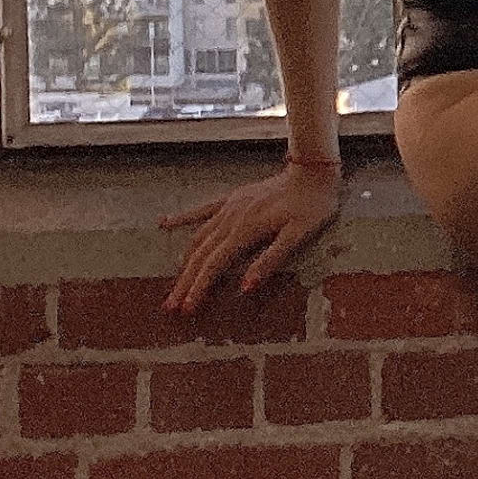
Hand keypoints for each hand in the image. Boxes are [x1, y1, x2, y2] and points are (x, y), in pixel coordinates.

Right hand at [157, 159, 346, 315]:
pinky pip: (201, 210)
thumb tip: (245, 287)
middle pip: (200, 256)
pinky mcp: (232, 198)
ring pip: (198, 238)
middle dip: (184, 282)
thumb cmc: (312, 206)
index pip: (214, 265)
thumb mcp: (299, 235)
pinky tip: (164, 224)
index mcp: (246, 230)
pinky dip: (182, 218)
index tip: (187, 309)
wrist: (313, 170)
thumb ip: (271, 260)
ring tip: (172, 284)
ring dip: (183, 262)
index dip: (199, 288)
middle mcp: (231, 218)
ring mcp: (229, 207)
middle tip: (170, 306)